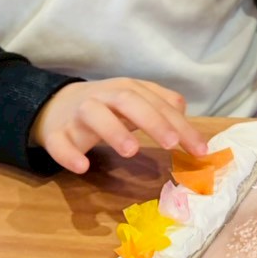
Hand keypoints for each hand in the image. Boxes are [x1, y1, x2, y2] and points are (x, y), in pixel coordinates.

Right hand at [30, 78, 207, 174]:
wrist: (56, 105)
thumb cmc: (107, 107)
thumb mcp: (136, 101)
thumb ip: (162, 105)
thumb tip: (184, 115)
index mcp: (127, 89)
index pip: (158, 103)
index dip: (181, 125)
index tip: (200, 150)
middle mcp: (104, 97)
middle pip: (129, 101)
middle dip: (152, 120)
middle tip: (172, 143)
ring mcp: (78, 114)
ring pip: (93, 115)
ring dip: (113, 130)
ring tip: (131, 151)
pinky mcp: (56, 134)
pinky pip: (59, 142)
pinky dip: (69, 154)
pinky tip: (83, 167)